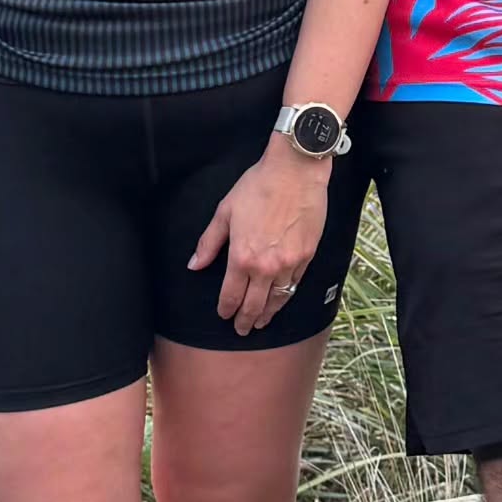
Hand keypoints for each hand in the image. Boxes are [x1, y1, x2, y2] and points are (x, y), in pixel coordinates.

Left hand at [188, 146, 330, 336]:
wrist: (295, 172)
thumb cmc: (258, 186)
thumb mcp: (225, 211)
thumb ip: (209, 242)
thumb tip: (194, 265)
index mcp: (242, 257)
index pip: (231, 295)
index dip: (226, 310)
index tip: (223, 316)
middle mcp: (266, 267)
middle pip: (254, 305)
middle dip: (245, 320)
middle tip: (242, 330)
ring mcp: (289, 263)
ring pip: (277, 299)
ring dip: (267, 314)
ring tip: (261, 322)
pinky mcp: (307, 256)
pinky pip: (295, 285)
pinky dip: (286, 296)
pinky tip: (281, 299)